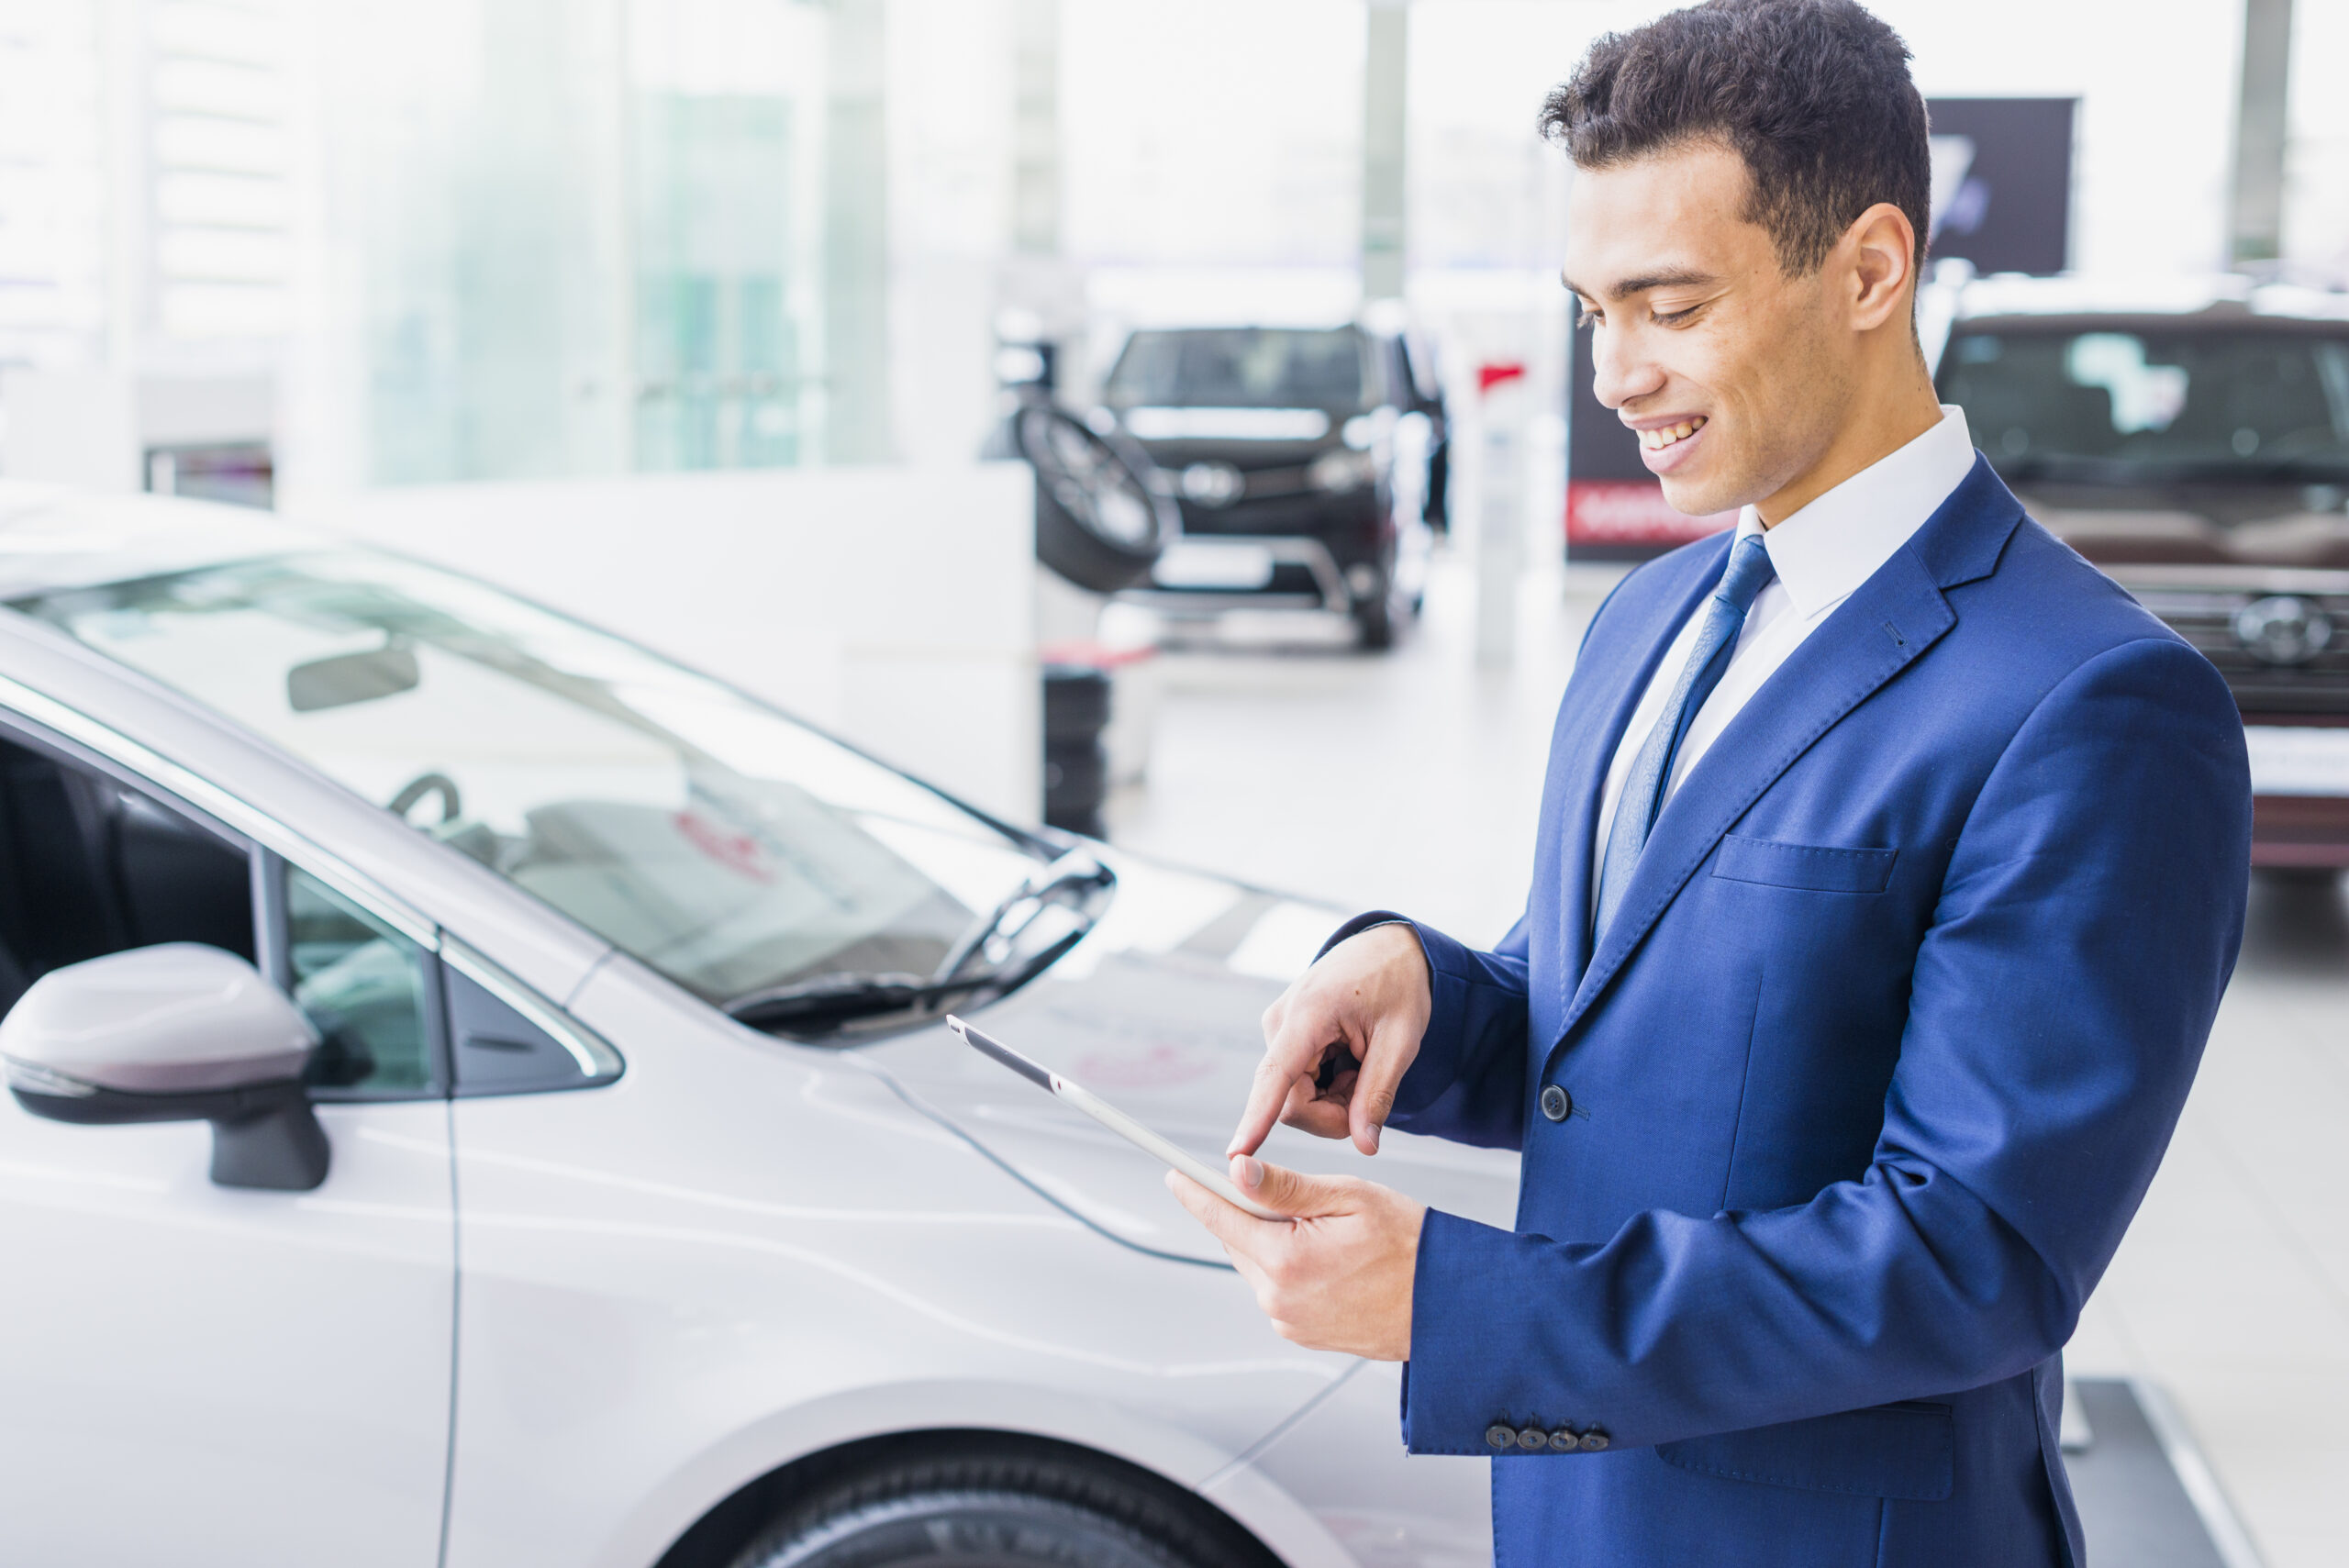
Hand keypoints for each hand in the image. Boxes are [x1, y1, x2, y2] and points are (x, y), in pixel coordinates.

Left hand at [1166, 1155, 1424, 1359]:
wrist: (1448, 1306)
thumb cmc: (1409, 1246)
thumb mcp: (1348, 1198)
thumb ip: (1286, 1187)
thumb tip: (1237, 1170)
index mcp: (1285, 1260)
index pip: (1222, 1216)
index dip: (1195, 1190)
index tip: (1174, 1175)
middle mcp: (1278, 1298)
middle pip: (1238, 1240)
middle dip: (1255, 1212)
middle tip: (1301, 1200)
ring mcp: (1288, 1321)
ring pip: (1258, 1263)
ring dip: (1275, 1241)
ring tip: (1330, 1234)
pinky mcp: (1300, 1332)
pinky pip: (1277, 1288)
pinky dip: (1291, 1267)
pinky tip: (1332, 1260)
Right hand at [1230, 922, 1429, 1158]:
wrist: (1388, 947)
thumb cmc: (1398, 984)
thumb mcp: (1401, 1039)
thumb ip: (1378, 1094)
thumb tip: (1364, 1145)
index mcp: (1309, 1014)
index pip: (1276, 1076)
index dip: (1256, 1119)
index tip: (1236, 1154)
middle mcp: (1280, 1021)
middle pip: (1291, 1102)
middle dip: (1333, 1113)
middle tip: (1371, 1094)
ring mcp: (1277, 1028)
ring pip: (1294, 1097)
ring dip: (1332, 1100)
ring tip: (1362, 1066)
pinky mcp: (1281, 1036)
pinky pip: (1296, 1084)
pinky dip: (1327, 1088)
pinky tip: (1349, 1061)